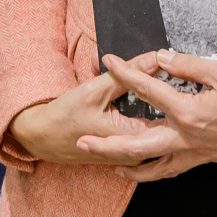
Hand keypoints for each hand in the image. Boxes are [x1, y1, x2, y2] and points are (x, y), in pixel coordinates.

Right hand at [6, 73, 158, 165]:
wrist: (42, 138)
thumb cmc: (64, 115)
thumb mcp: (94, 90)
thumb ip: (127, 75)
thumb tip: (155, 58)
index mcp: (131, 138)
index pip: (164, 110)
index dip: (172, 88)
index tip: (175, 67)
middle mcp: (136, 153)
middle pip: (164, 123)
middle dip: (169, 100)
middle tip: (172, 75)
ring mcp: (131, 157)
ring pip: (156, 130)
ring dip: (162, 110)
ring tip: (168, 88)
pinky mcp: (125, 155)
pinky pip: (147, 136)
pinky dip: (150, 119)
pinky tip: (152, 105)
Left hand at [74, 51, 216, 181]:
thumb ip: (189, 65)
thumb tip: (164, 58)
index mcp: (189, 113)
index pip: (148, 89)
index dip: (126, 72)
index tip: (109, 61)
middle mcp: (187, 138)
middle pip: (136, 144)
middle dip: (106, 143)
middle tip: (82, 141)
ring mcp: (197, 152)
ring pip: (154, 166)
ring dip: (128, 165)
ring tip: (108, 163)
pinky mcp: (207, 158)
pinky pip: (175, 169)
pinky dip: (157, 170)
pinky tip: (149, 167)